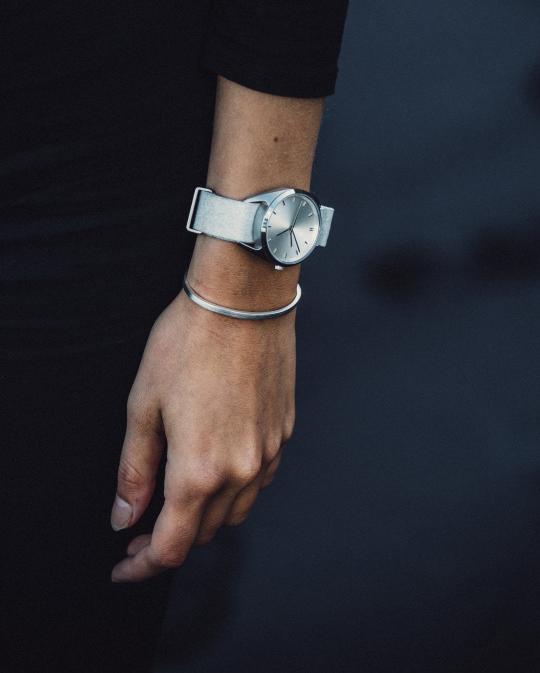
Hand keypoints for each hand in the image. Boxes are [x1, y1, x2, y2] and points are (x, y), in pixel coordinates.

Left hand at [110, 289, 295, 582]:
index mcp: (199, 469)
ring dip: (204, 516)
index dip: (143, 565)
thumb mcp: (143, 404)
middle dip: (170, 538)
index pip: (172, 545)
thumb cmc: (189, 341)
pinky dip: (234, 490)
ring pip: (236, 511)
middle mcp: (241, 470)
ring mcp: (268, 451)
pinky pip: (259, 480)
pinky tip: (216, 466)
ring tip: (177, 496)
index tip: (124, 565)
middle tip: (140, 524)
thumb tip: (124, 516)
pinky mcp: (283, 431)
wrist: (243, 299)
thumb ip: (134, 469)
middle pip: (206, 533)